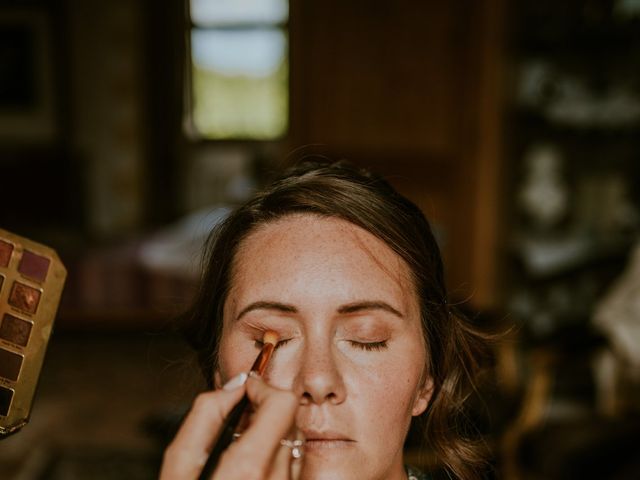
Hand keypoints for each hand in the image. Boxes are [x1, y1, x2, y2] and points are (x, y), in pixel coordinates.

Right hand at [160, 374, 300, 479]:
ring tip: (239, 445)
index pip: (283, 404)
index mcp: (248, 468)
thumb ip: (204, 420)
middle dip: (265, 409)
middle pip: (290, 420)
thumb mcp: (179, 470)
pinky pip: (291, 466)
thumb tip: (233, 386)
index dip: (263, 388)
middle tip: (238, 418)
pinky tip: (248, 467)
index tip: (245, 390)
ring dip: (271, 434)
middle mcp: (276, 479)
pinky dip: (273, 456)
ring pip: (292, 443)